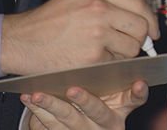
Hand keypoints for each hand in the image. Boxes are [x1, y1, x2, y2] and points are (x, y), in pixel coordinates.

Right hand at [1, 0, 158, 75]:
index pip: (138, 3)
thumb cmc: (46, 22)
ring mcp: (96, 32)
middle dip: (138, 39)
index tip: (152, 30)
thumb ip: (106, 2)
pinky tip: (90, 59)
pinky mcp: (92, 56)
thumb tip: (137, 16)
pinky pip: (115, 63)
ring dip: (122, 54)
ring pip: (131, 47)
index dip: (150, 19)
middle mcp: (99, 7)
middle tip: (127, 44)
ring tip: (100, 51)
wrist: (20, 41)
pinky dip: (108, 65)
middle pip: (140, 26)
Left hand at [23, 81, 147, 129]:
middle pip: (98, 111)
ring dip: (51, 106)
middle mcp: (106, 122)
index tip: (138, 82)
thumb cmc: (98, 98)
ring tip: (37, 94)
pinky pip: (49, 126)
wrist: (83, 129)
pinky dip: (36, 111)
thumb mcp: (112, 91)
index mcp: (121, 108)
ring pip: (68, 120)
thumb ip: (113, 75)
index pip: (134, 100)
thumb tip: (110, 46)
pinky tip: (28, 98)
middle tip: (73, 89)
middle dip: (85, 100)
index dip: (138, 92)